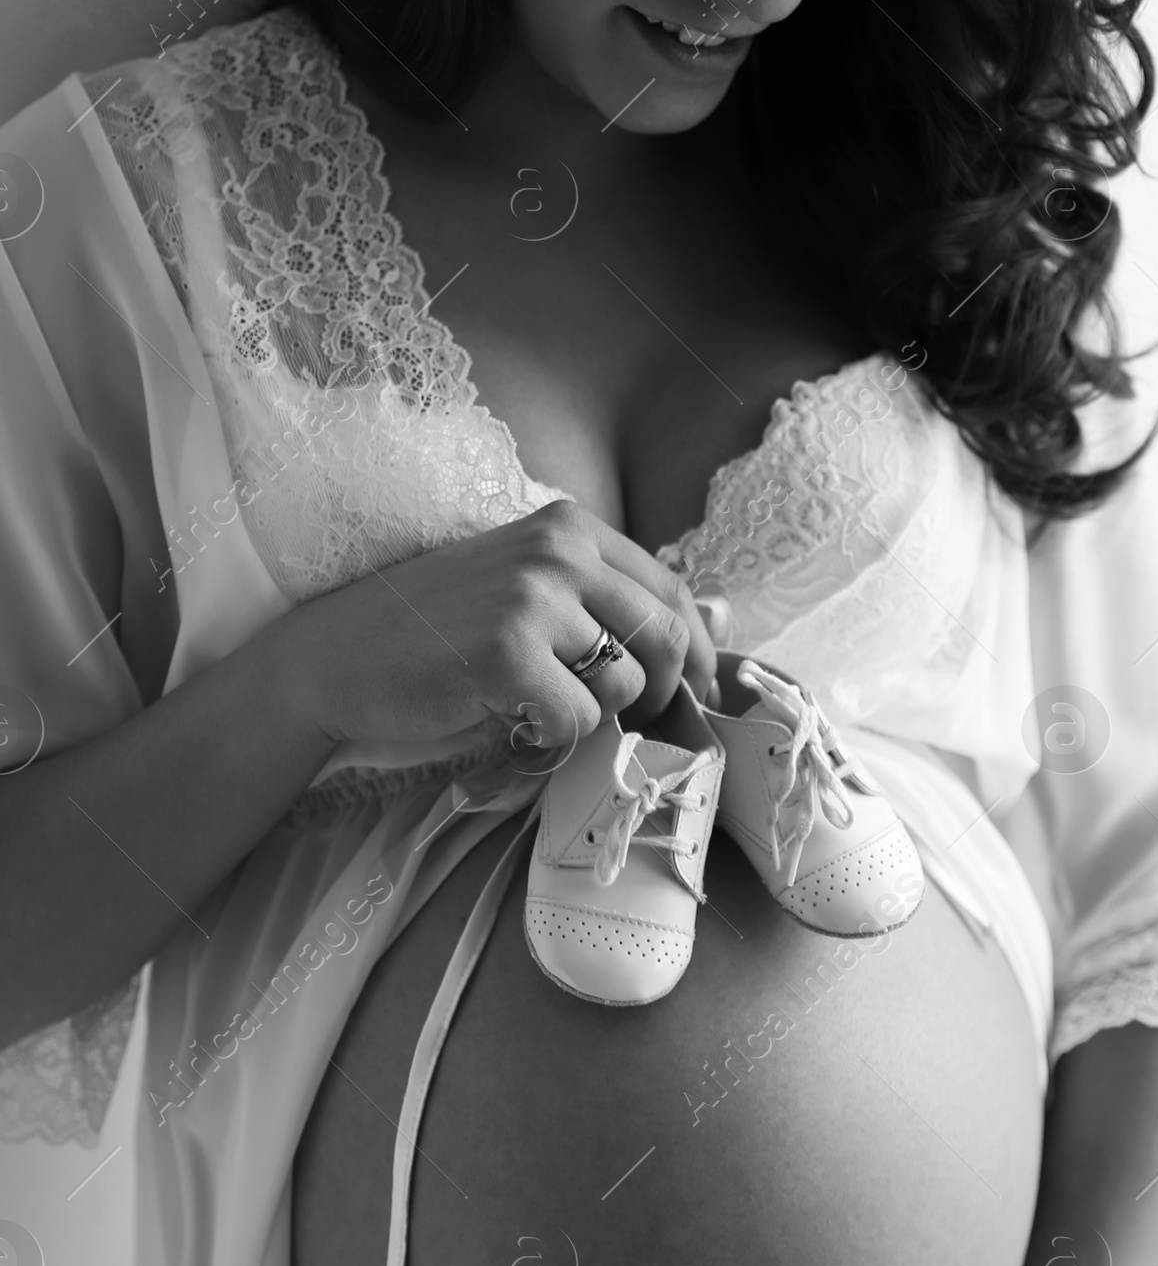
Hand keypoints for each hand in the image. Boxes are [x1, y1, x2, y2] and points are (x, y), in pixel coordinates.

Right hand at [270, 498, 716, 753]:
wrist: (338, 655)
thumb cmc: (440, 631)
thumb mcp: (530, 588)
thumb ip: (606, 600)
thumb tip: (712, 628)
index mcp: (571, 527)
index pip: (671, 590)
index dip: (699, 653)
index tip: (697, 694)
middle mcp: (559, 551)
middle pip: (666, 638)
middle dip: (663, 695)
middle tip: (632, 725)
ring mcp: (533, 598)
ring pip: (625, 684)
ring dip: (591, 714)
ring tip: (536, 705)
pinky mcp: (507, 653)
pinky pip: (579, 720)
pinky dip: (551, 737)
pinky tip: (510, 719)